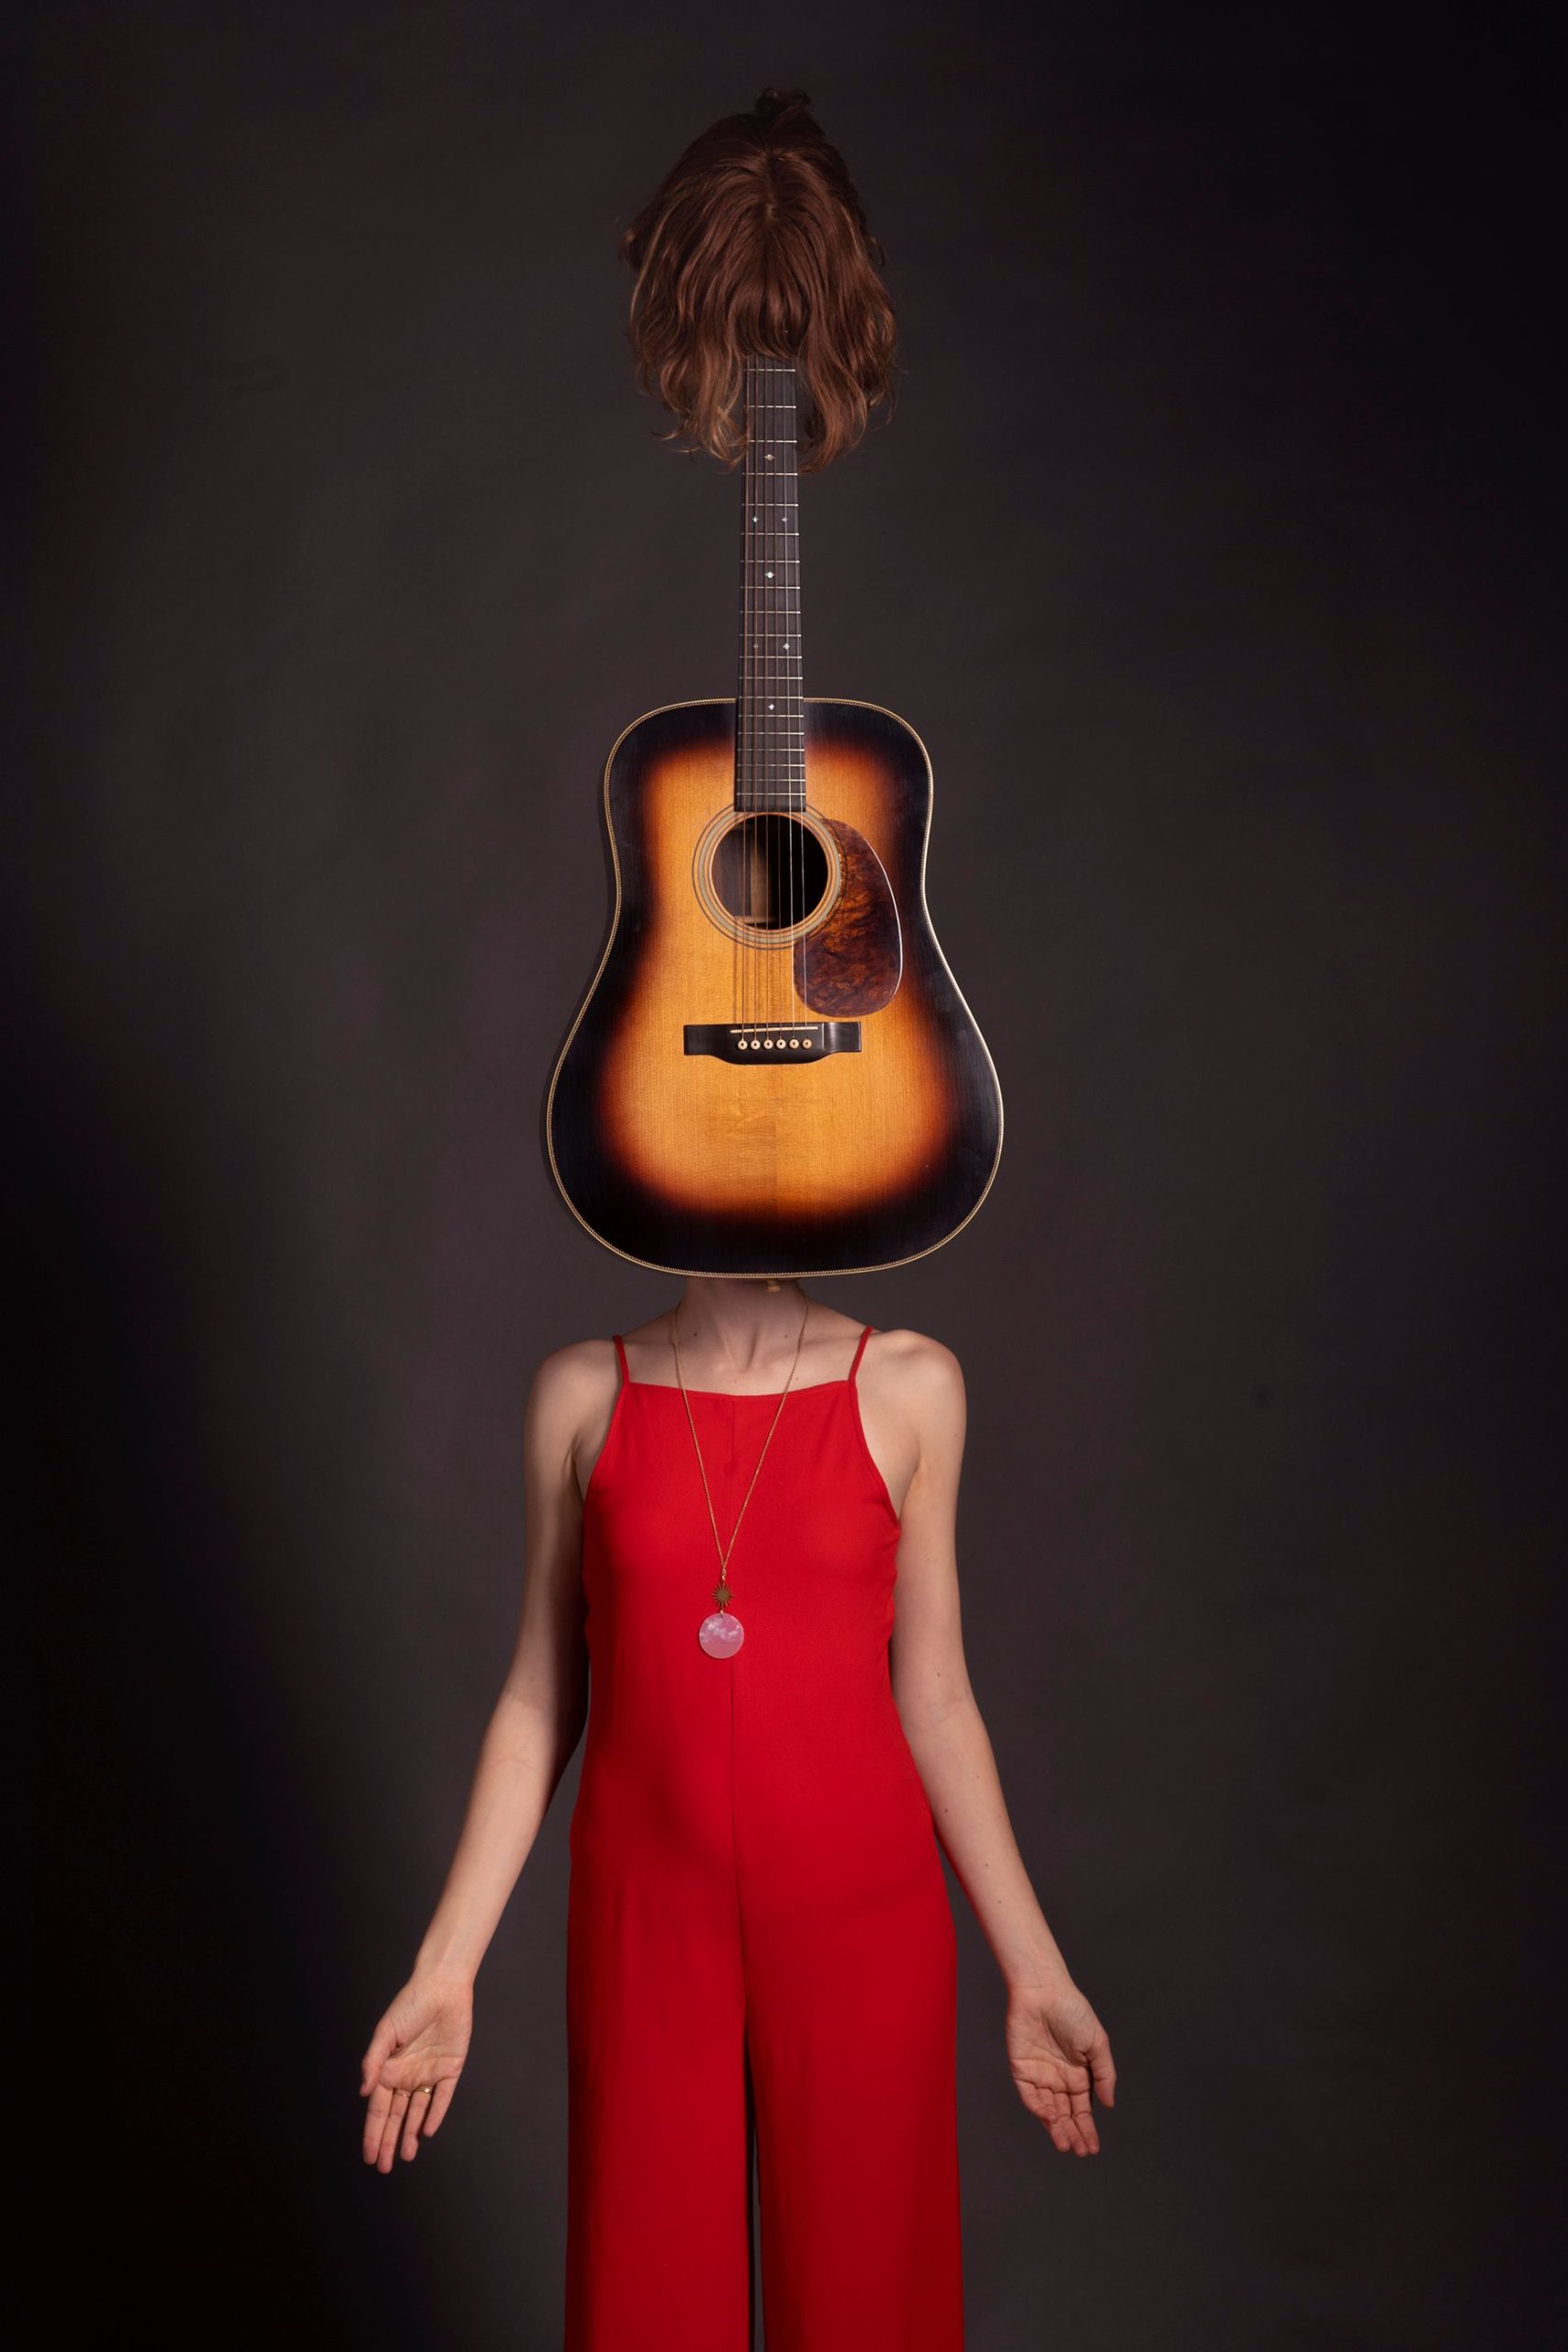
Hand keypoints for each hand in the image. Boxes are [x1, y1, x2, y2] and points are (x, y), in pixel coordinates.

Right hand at [359, 1972, 473, 2171]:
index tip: (368, 2156)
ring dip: (411, 2134)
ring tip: (406, 2156)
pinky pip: (442, 2097)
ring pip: (418, 2112)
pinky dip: (434, 2114)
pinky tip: (427, 2131)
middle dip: (389, 2142)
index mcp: (388, 2069)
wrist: (442, 1986)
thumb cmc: (409, 2004)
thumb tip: (363, 2092)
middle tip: (384, 2167)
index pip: (379, 2110)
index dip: (373, 2133)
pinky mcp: (450, 2069)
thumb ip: (373, 2063)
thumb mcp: (385, 2033)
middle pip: (396, 2117)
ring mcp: (428, 2074)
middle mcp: (407, 2076)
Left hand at [1005, 1979, 1115, 2154]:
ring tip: (1066, 2144)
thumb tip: (1109, 2105)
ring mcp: (1040, 2075)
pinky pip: (1030, 2095)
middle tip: (1080, 2152)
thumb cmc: (1074, 2012)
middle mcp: (1059, 2079)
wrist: (1044, 1991)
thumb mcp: (1098, 2044)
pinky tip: (1051, 2119)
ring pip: (1048, 2110)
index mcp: (1079, 2075)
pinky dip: (1039, 2109)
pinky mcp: (1021, 2069)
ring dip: (1056, 2128)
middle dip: (1073, 2133)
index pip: (1083, 2109)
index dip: (1087, 2128)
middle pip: (1066, 2114)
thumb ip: (1104, 2075)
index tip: (1093, 2148)